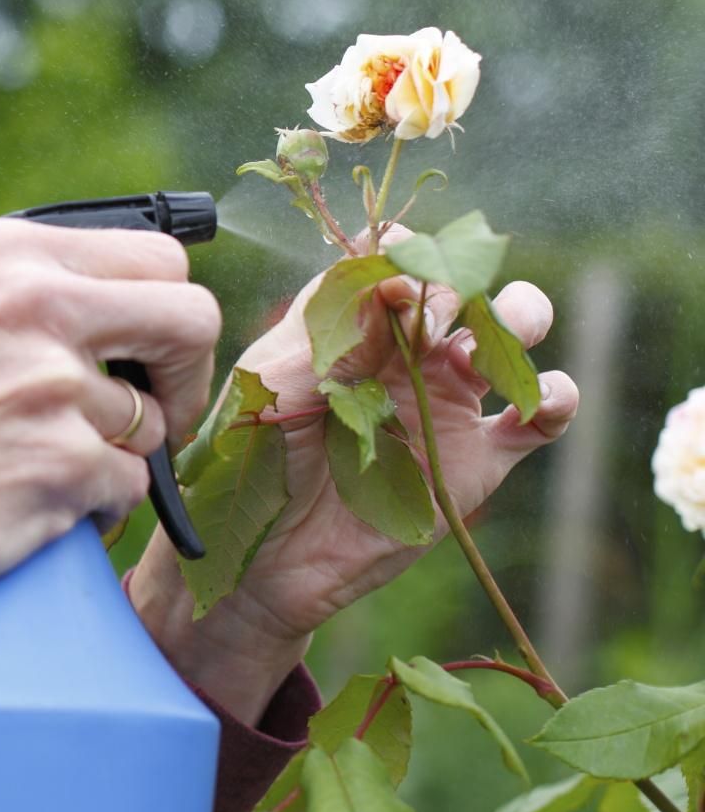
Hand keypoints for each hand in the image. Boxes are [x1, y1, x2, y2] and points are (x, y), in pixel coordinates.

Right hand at [0, 219, 220, 608]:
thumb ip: (16, 278)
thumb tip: (110, 280)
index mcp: (7, 256)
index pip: (156, 257)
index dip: (165, 313)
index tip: (148, 355)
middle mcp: (35, 306)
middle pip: (191, 320)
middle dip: (185, 375)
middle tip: (156, 411)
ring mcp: (52, 387)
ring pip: (151, 423)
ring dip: (109, 455)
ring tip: (32, 467)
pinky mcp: (62, 466)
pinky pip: (127, 490)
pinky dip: (89, 509)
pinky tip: (26, 505)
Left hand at [130, 247, 578, 722]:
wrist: (265, 555)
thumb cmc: (252, 461)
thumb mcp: (278, 385)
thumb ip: (336, 333)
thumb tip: (394, 279)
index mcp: (352, 321)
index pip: (397, 258)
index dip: (405, 256)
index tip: (392, 285)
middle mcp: (405, 349)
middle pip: (464, 282)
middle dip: (460, 286)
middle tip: (432, 324)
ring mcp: (448, 398)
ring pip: (512, 332)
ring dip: (516, 322)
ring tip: (474, 359)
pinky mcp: (481, 456)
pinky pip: (542, 416)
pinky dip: (557, 398)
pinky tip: (531, 406)